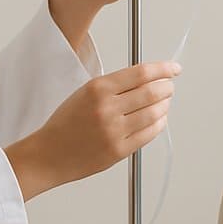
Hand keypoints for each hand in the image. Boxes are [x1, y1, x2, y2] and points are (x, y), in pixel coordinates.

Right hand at [4, 61, 180, 199]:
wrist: (49, 154)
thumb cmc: (65, 124)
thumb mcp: (84, 93)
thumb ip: (114, 86)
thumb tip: (147, 79)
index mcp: (98, 89)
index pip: (141, 73)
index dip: (163, 69)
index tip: (173, 69)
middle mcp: (107, 108)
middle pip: (152, 92)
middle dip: (167, 88)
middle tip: (169, 86)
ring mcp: (114, 131)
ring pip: (155, 113)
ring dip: (165, 106)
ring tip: (164, 103)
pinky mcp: (119, 150)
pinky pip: (149, 133)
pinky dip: (159, 124)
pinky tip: (158, 120)